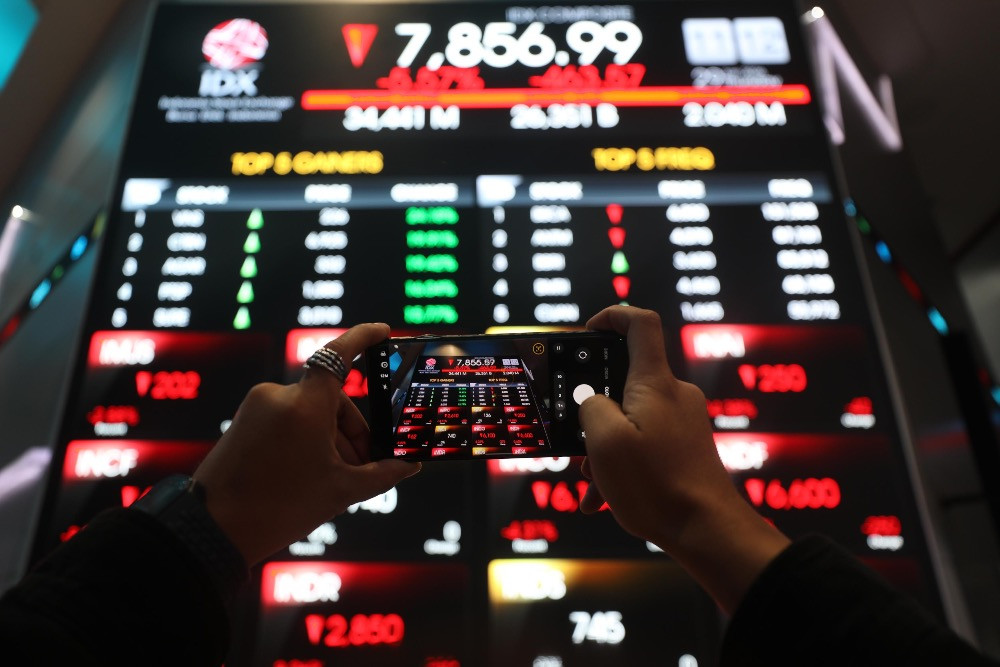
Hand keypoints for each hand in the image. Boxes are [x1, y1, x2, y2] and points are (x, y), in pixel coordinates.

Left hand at [193, 323, 420, 564]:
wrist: (214, 530)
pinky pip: (287, 420)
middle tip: (364, 465)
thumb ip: (381, 473)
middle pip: (331, 401)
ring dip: (329, 439)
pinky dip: (305, 439)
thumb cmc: (279, 508)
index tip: (381, 330)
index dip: (363, 338)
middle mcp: (279, 396)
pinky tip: (311, 472)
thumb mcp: (340, 491)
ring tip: (335, 478)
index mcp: (305, 405)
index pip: (339, 355)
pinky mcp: (244, 420)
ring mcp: (258, 407)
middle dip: (351, 432)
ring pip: (310, 413)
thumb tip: (409, 466)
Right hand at [578, 306, 788, 611]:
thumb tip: (593, 402)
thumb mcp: (603, 440)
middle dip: (592, 407)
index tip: (586, 333)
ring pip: (629, 418)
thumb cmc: (657, 485)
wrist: (706, 531)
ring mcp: (681, 422)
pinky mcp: (684, 447)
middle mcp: (673, 395)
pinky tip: (603, 497)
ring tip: (591, 480)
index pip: (640, 324)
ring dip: (603, 445)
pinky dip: (619, 464)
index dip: (612, 317)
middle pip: (624, 379)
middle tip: (575, 435)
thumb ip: (590, 406)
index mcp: (654, 383)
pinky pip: (642, 443)